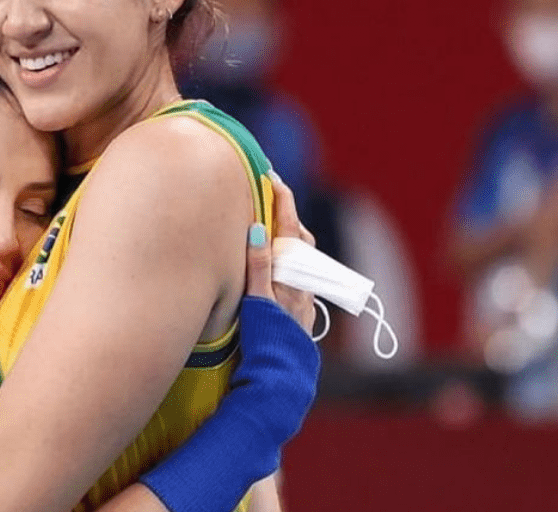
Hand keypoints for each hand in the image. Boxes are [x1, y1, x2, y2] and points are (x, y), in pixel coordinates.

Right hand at [244, 175, 315, 332]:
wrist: (281, 381)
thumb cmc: (266, 343)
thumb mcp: (257, 301)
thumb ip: (257, 264)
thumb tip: (255, 226)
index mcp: (291, 274)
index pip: (288, 226)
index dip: (281, 198)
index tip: (270, 175)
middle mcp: (301, 283)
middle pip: (299, 239)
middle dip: (286, 215)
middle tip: (267, 196)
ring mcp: (302, 299)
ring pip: (300, 259)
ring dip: (286, 238)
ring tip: (268, 227)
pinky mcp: (298, 314)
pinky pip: (295, 276)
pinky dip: (285, 261)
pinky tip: (274, 268)